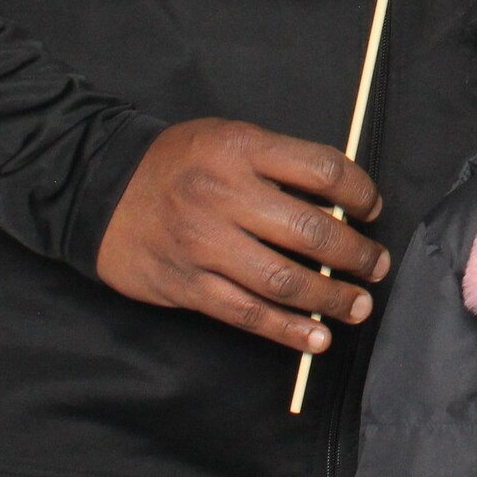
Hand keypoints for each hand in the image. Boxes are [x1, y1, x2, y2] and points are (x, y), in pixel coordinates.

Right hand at [96, 118, 387, 352]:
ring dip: (330, 298)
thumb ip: (278, 164)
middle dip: (356, 254)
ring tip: (357, 305)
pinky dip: (288, 330)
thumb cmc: (178, 162)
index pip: (322, 170)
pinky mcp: (187, 284)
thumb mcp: (228, 138)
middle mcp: (224, 195)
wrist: (99, 188)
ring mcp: (204, 244)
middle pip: (310, 231)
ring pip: (283, 279)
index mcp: (241, 149)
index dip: (360, 192)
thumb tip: (341, 201)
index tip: (372, 209)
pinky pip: (247, 313)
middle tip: (376, 266)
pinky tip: (316, 338)